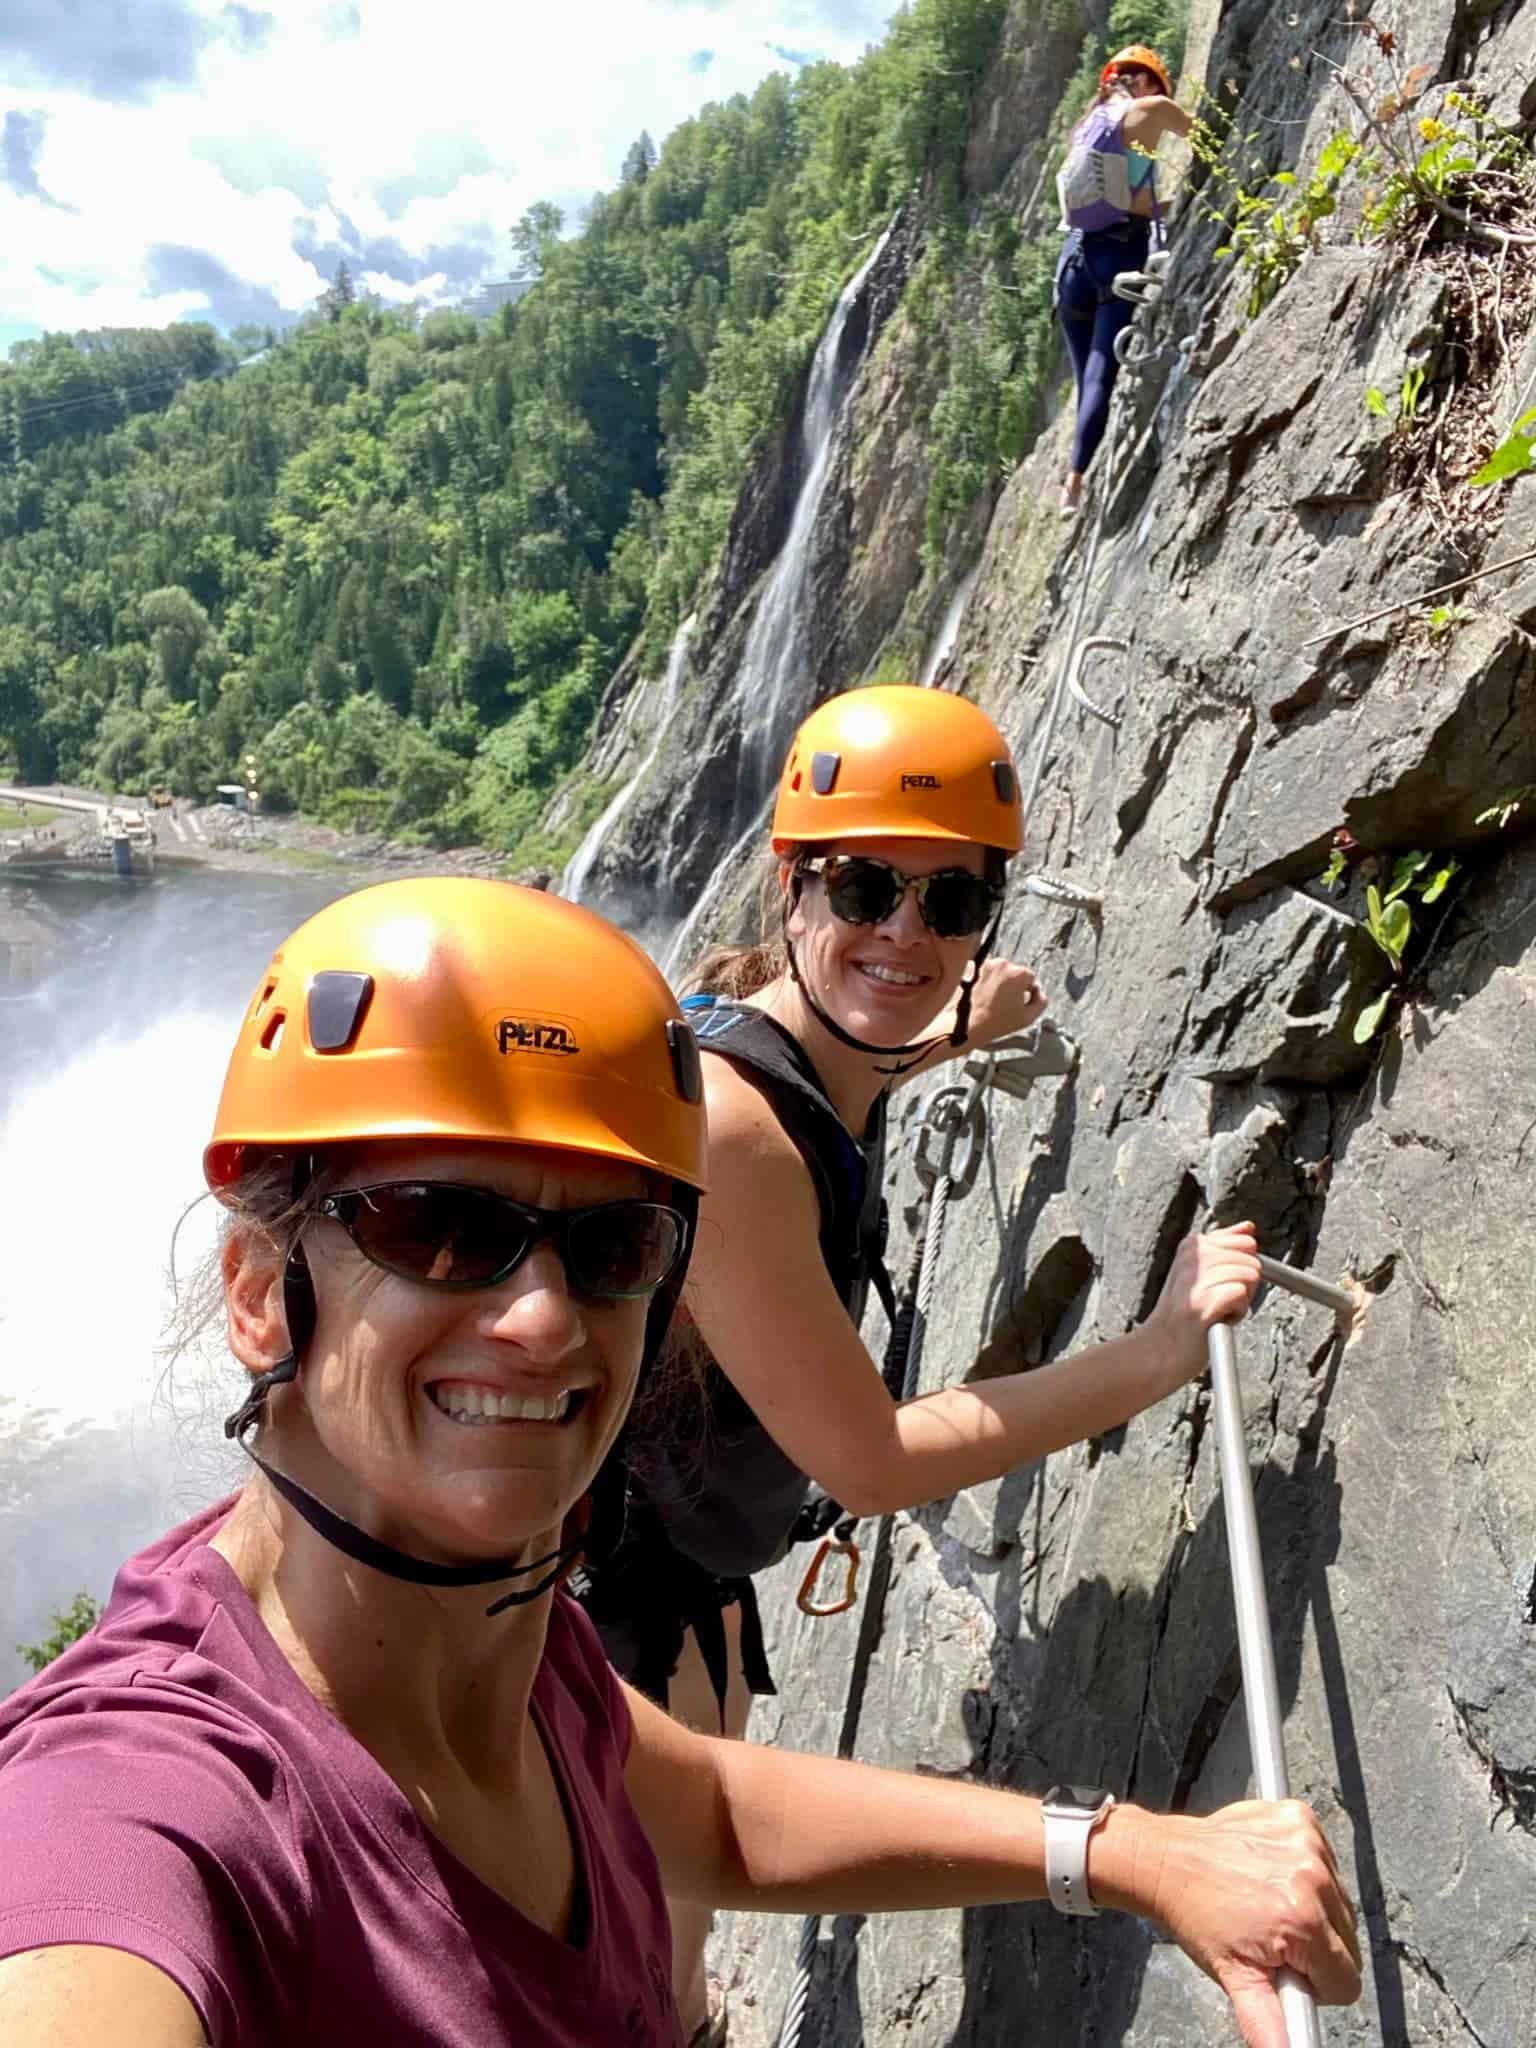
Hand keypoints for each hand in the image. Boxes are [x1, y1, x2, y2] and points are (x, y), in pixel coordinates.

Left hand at [951, 957, 1047, 1047]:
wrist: (965, 1024)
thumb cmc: (996, 1023)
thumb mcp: (1028, 1018)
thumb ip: (1041, 1002)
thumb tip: (1039, 992)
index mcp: (1019, 973)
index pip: (1030, 978)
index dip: (1026, 992)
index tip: (1016, 1003)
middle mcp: (1002, 963)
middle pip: (1014, 972)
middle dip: (1012, 985)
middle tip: (1003, 1003)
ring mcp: (985, 964)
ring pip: (999, 971)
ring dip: (998, 982)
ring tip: (991, 1000)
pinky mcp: (972, 967)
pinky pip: (984, 972)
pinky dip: (984, 980)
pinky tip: (981, 995)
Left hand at [1136, 1800, 1362, 2046]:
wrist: (1167, 1859)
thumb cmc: (1196, 1914)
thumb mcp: (1235, 1978)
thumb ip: (1270, 2024)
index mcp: (1302, 1921)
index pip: (1347, 1981)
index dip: (1316, 1984)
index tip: (1286, 1969)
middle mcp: (1313, 1877)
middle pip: (1347, 1942)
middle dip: (1315, 1949)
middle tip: (1271, 1938)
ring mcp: (1308, 1842)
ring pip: (1339, 1903)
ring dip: (1312, 1910)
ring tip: (1268, 1906)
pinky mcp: (1300, 1818)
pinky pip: (1325, 1861)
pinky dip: (1305, 1871)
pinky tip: (1271, 1874)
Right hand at [1141, 1224, 1260, 1396]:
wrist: (1157, 1351)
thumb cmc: (1181, 1316)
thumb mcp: (1199, 1272)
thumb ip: (1226, 1246)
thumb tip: (1249, 1227)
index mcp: (1192, 1246)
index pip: (1245, 1241)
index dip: (1241, 1268)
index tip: (1219, 1284)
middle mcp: (1192, 1257)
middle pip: (1252, 1260)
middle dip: (1244, 1285)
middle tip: (1216, 1300)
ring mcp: (1196, 1279)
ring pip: (1249, 1277)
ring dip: (1240, 1301)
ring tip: (1215, 1310)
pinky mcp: (1202, 1302)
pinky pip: (1242, 1296)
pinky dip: (1237, 1313)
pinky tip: (1217, 1319)